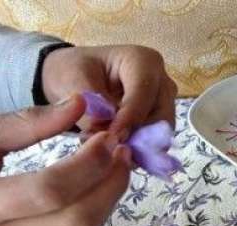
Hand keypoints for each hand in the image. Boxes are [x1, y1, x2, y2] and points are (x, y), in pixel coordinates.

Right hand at [0, 95, 131, 225]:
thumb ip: (25, 123)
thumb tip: (79, 104)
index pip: (48, 191)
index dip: (87, 164)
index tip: (108, 138)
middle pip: (74, 221)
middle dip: (109, 184)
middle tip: (121, 151)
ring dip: (107, 198)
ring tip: (115, 163)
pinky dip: (91, 210)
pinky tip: (95, 184)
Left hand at [41, 45, 176, 137]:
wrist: (75, 77)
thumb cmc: (74, 71)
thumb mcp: (71, 80)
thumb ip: (90, 105)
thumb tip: (106, 131)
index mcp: (142, 61)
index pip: (143, 94)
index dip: (128, 119)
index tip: (110, 138)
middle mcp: (161, 80)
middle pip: (161, 115)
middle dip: (137, 135)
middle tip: (110, 148)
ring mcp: (165, 100)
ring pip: (162, 131)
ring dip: (138, 144)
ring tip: (110, 149)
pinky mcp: (161, 119)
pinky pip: (157, 140)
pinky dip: (139, 149)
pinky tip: (119, 152)